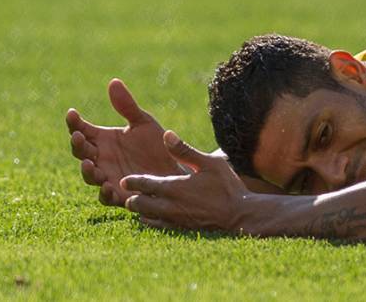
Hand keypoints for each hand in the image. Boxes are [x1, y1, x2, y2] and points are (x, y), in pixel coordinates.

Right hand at [66, 79, 186, 206]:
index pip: (82, 129)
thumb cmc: (157, 145)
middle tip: (79, 136)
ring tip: (89, 163)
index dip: (74, 122)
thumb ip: (127, 106)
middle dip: (78, 144)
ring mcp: (108, 176)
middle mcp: (101, 158)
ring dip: (87, 170)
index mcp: (103, 139)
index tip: (72, 112)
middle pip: (81, 152)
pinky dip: (105, 193)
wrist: (175, 168)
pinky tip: (108, 186)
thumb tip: (113, 81)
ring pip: (90, 176)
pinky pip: (107, 197)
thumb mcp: (143, 123)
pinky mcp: (120, 195)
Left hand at [122, 131, 250, 231]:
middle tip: (130, 193)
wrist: (240, 216)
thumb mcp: (210, 163)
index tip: (125, 180)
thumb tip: (167, 134)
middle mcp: (169, 206)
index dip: (132, 182)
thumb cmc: (227, 186)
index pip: (144, 184)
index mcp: (174, 187)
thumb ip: (185, 150)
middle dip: (132, 198)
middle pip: (138, 204)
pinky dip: (151, 222)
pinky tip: (154, 217)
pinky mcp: (180, 230)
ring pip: (145, 217)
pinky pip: (157, 227)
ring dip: (140, 211)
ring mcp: (174, 220)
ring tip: (139, 204)